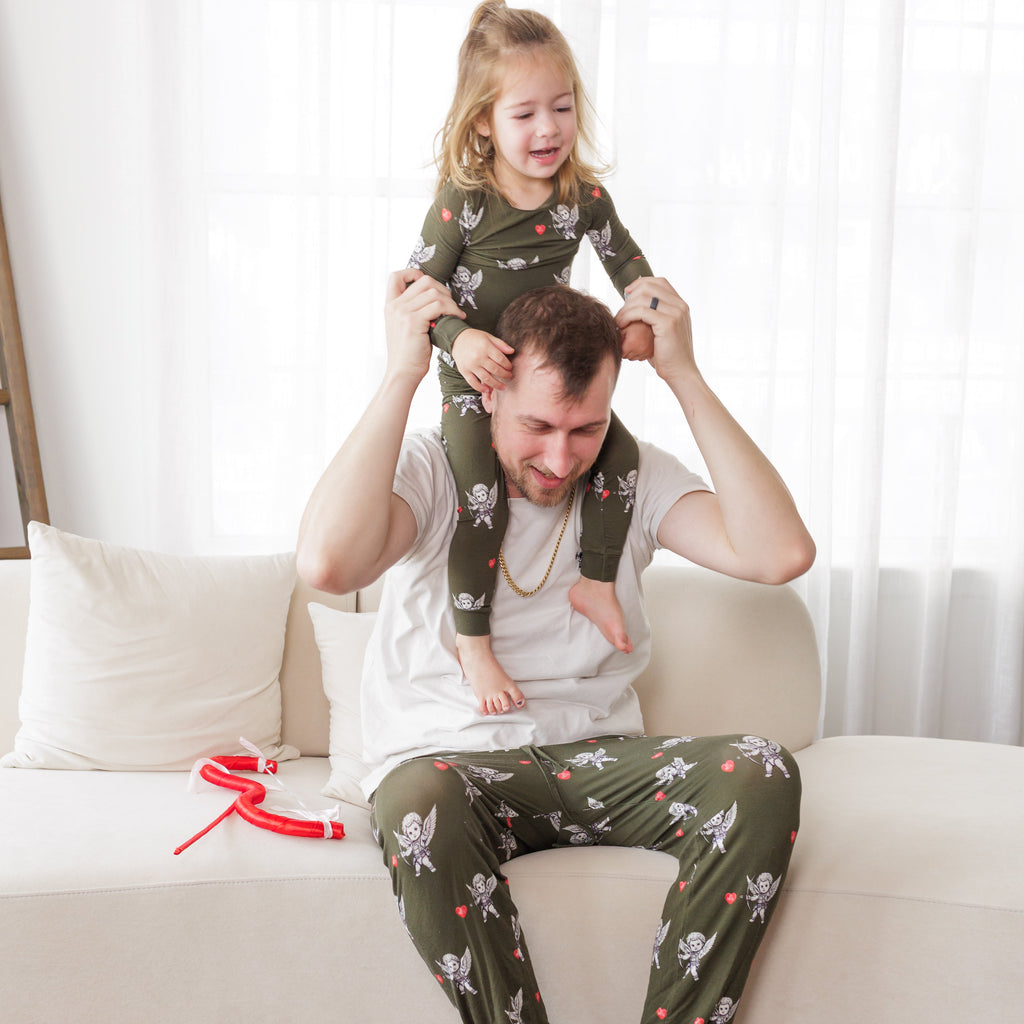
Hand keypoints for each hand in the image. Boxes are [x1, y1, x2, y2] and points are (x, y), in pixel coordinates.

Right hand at [384, 269, 463, 384]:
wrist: (403, 372)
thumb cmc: (410, 353)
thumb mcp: (406, 327)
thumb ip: (413, 311)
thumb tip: (434, 297)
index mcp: (390, 305)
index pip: (396, 276)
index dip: (414, 273)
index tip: (430, 287)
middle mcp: (395, 305)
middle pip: (424, 280)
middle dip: (443, 289)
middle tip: (450, 305)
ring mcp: (403, 312)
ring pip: (434, 292)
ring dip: (450, 302)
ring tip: (455, 313)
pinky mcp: (413, 321)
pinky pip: (438, 305)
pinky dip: (452, 310)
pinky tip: (457, 318)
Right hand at [452, 328, 514, 391]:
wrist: (457, 339)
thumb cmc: (475, 338)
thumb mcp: (488, 337)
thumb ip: (500, 344)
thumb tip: (512, 351)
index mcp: (485, 347)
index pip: (500, 359)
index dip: (507, 365)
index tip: (510, 368)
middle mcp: (478, 356)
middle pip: (495, 370)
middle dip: (504, 375)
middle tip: (509, 376)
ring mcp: (471, 365)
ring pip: (486, 378)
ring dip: (496, 384)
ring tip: (503, 387)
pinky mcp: (464, 371)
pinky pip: (473, 382)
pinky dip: (480, 388)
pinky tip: (487, 390)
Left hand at [619, 277, 694, 385]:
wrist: (680, 372)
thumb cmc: (668, 357)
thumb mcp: (663, 332)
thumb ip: (655, 318)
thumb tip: (635, 310)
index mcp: (680, 305)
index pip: (659, 282)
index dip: (640, 283)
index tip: (627, 293)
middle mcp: (680, 305)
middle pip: (649, 286)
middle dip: (630, 297)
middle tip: (621, 313)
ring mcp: (676, 312)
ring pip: (643, 297)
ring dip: (626, 308)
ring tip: (619, 321)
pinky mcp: (668, 323)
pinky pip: (641, 311)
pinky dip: (627, 316)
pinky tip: (622, 325)